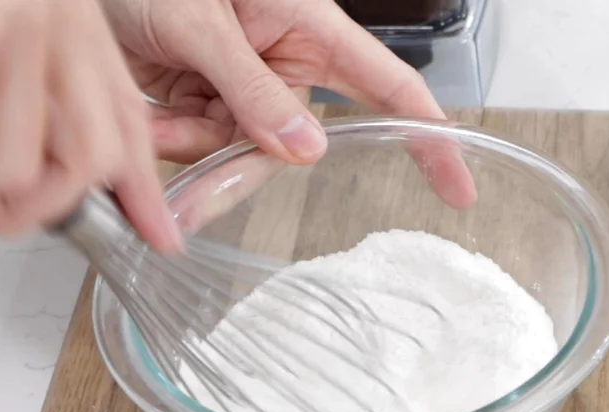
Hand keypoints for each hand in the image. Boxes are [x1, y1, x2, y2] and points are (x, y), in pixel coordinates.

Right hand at [0, 0, 181, 251]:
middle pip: (89, 161)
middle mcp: (55, 22)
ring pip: (12, 167)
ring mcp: (12, 28)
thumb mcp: (17, 19)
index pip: (126, 120)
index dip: (145, 189)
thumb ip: (44, 85)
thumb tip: (53, 174)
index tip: (162, 235)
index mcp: (71, 19)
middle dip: (37, 206)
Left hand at [103, 0, 475, 207]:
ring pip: (240, 152)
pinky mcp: (210, 98)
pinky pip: (204, 145)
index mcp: (310, 28)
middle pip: (291, 142)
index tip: (459, 187)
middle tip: (187, 191)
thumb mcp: (201, 22)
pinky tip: (148, 119)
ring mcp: (248, 84)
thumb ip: (251, 89)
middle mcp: (286, 59)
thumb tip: (305, 152)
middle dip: (237, 164)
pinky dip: (172, 141)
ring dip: (190, 149)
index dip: (429, 137)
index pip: (389, 88)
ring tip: (150, 122)